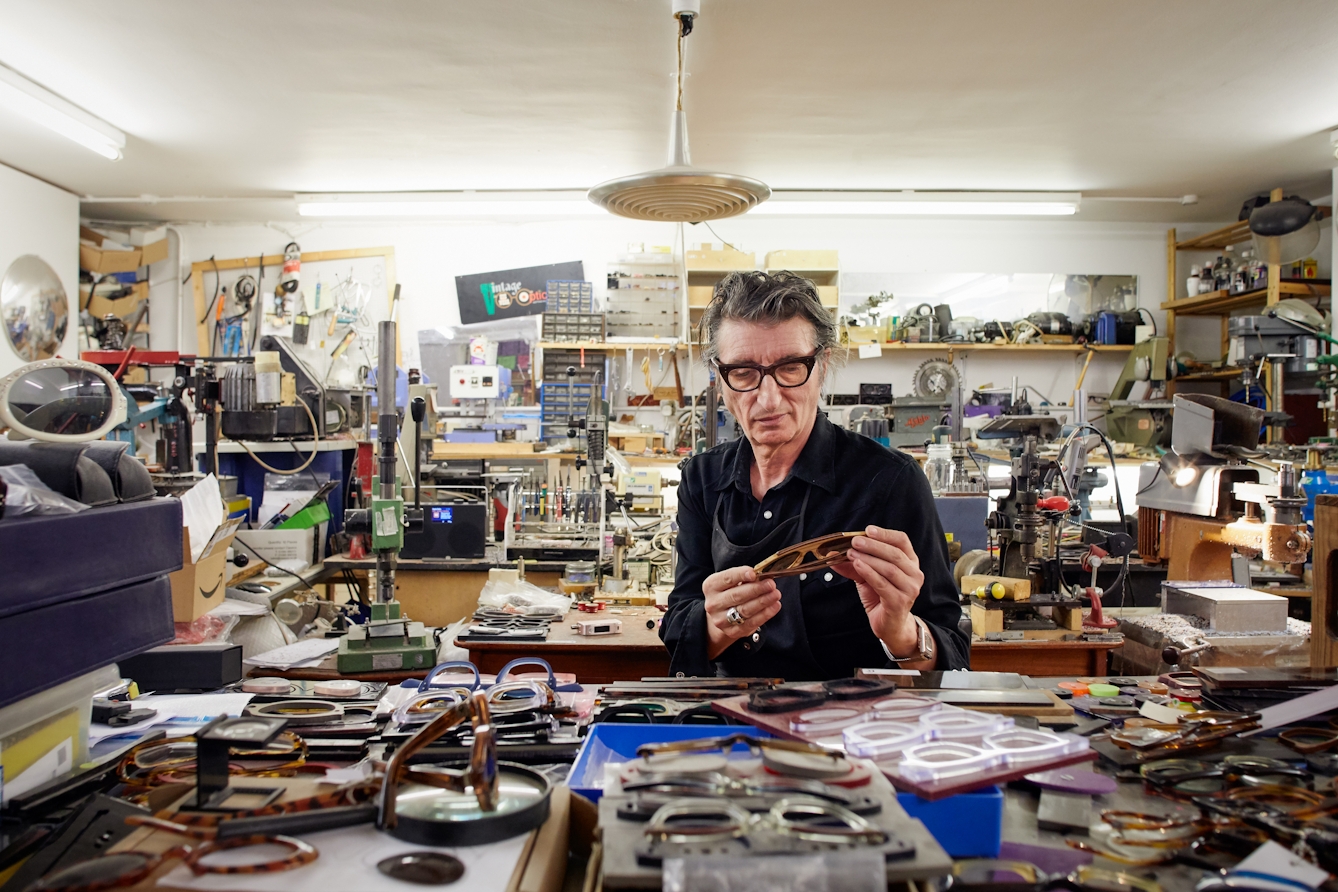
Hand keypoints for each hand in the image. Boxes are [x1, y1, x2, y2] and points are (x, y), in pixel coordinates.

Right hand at [702, 566, 780, 659]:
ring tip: (776, 594)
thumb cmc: (730, 592)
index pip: (726, 578)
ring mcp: (721, 619)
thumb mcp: (732, 582)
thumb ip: (744, 578)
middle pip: (737, 595)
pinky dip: (765, 614)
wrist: (722, 615)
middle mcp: (713, 603)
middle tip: (771, 584)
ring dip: (763, 601)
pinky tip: (775, 606)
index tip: (753, 573)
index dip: (740, 575)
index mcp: (711, 586)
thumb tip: (762, 575)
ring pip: (745, 610)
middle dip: (756, 589)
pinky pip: (751, 623)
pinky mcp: (732, 631)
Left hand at [833, 525, 924, 656]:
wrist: (889, 624)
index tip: (868, 530)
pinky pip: (883, 584)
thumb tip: (832, 554)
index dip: (885, 534)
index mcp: (910, 562)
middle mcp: (914, 574)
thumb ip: (854, 563)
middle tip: (854, 542)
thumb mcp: (867, 575)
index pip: (902, 541)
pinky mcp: (900, 602)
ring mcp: (910, 589)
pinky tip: (858, 565)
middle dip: (873, 546)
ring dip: (868, 559)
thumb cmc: (881, 596)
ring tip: (851, 554)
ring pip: (889, 568)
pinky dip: (869, 573)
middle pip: (894, 554)